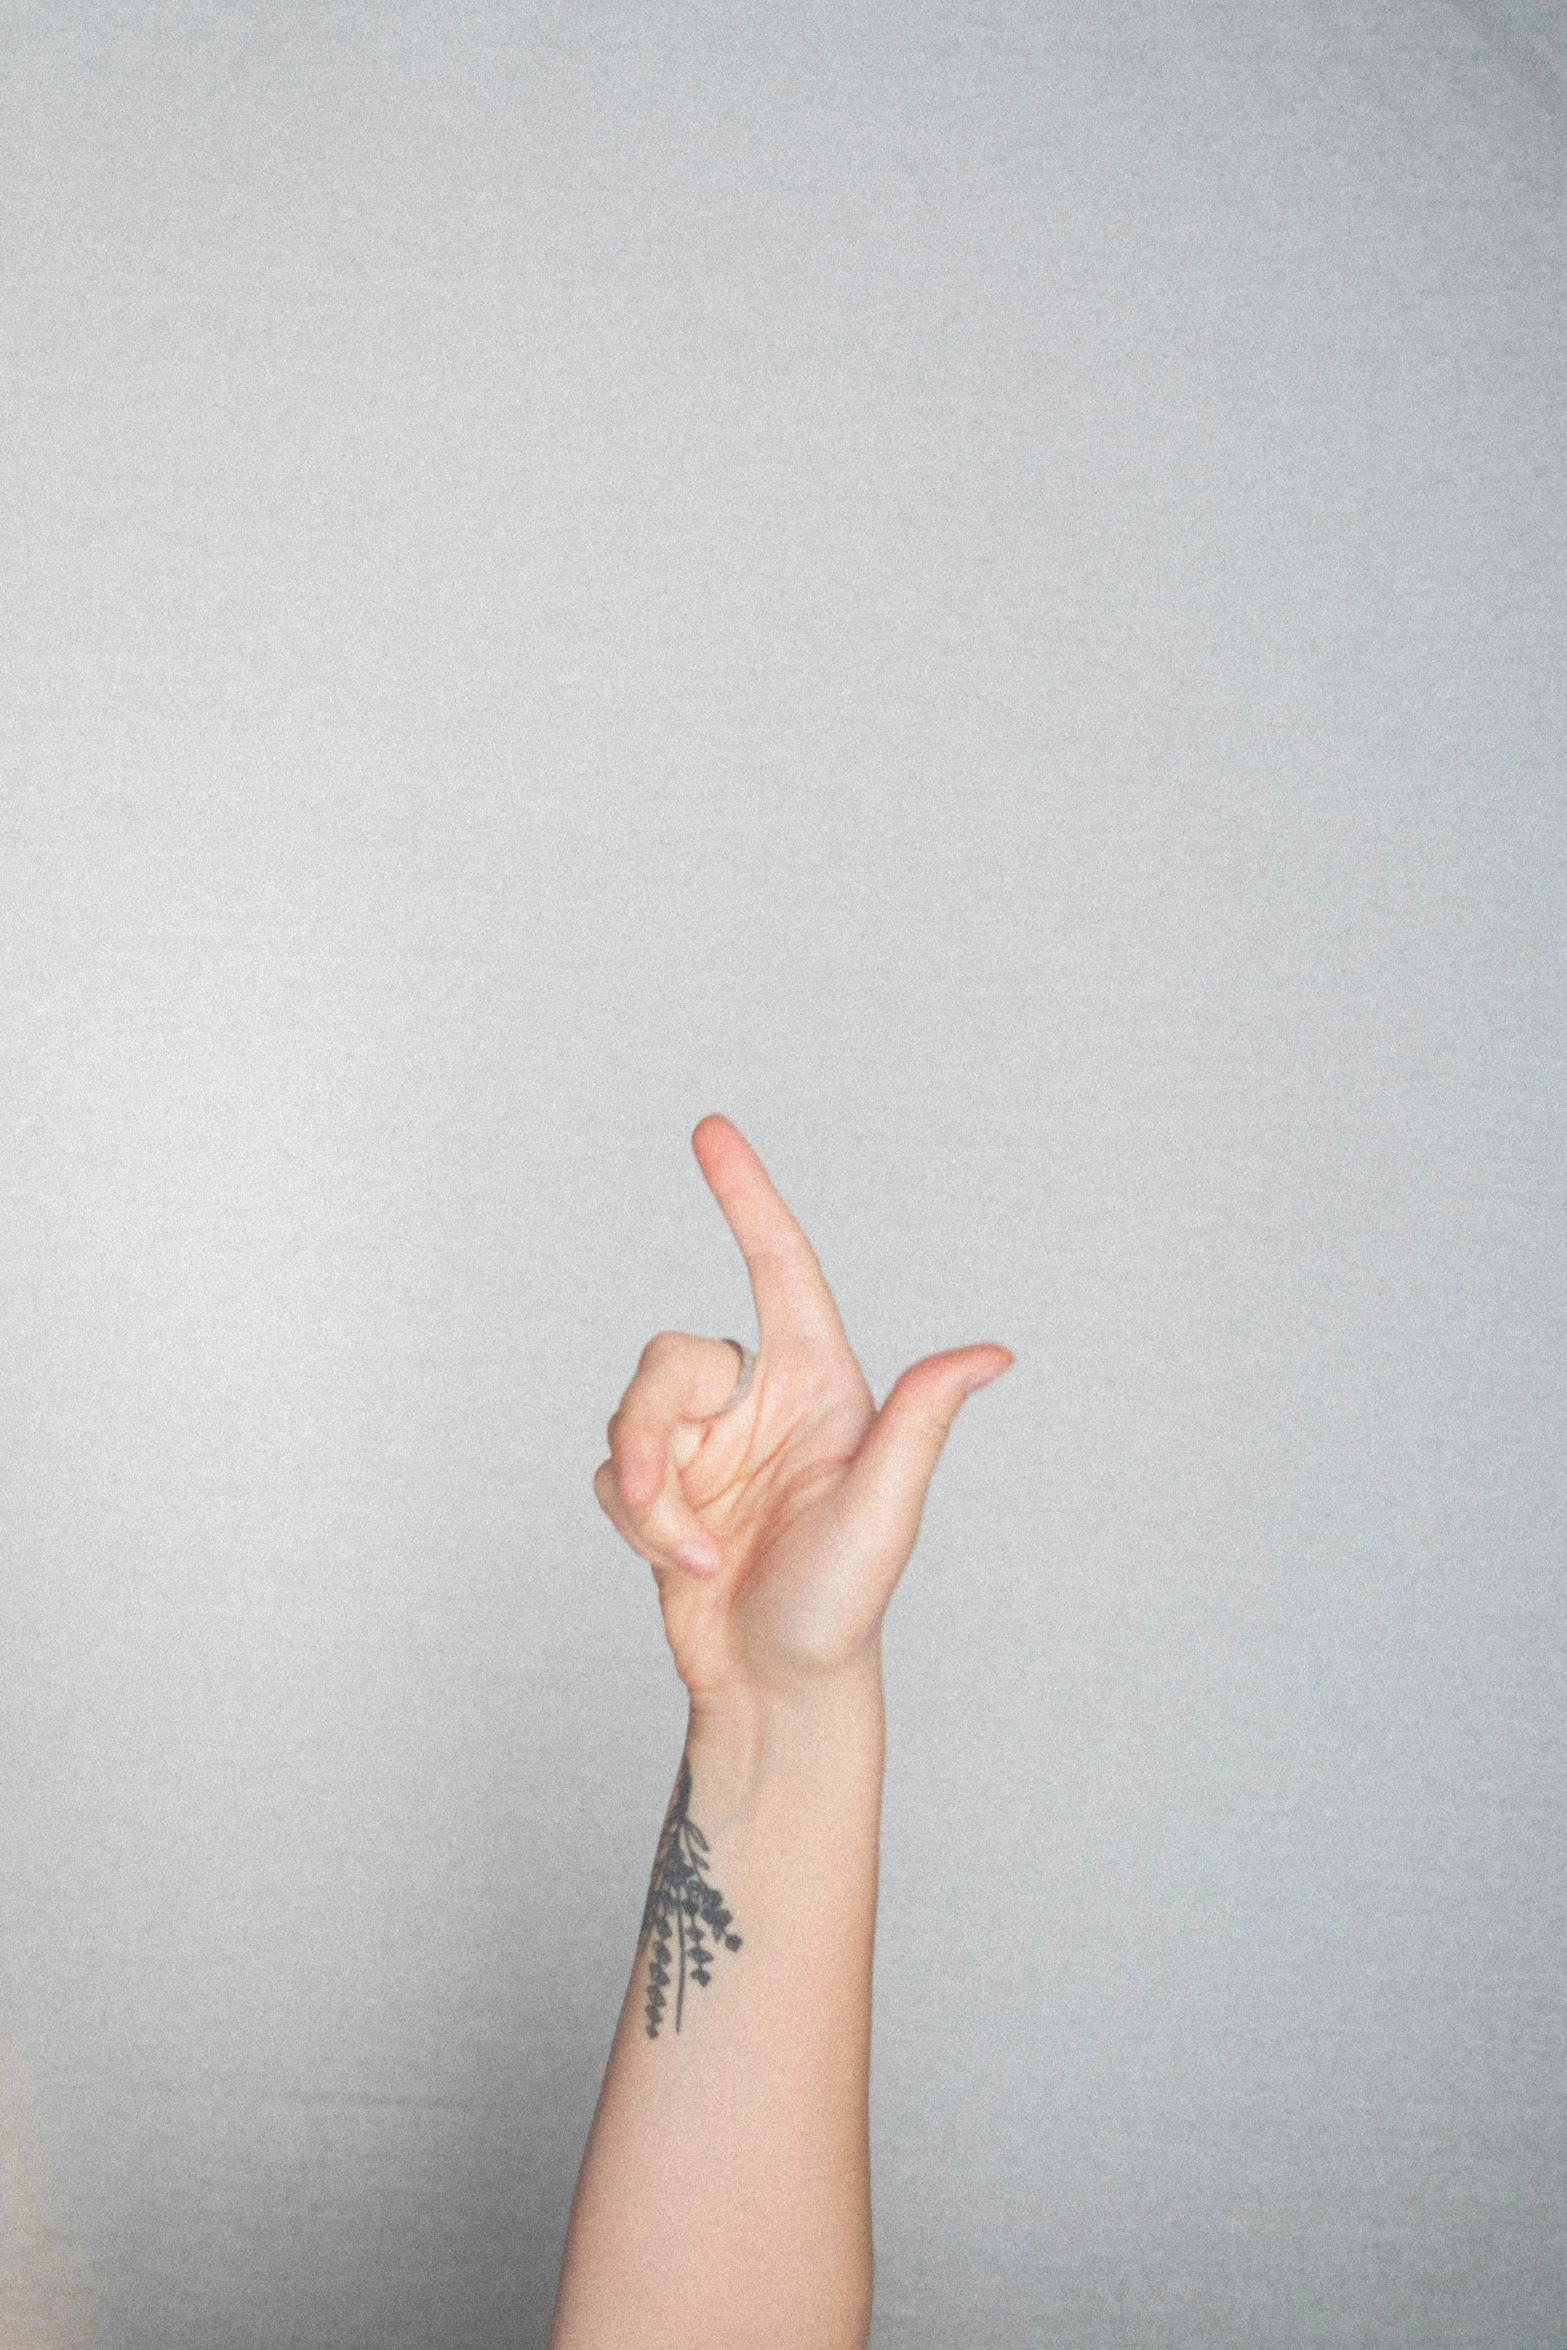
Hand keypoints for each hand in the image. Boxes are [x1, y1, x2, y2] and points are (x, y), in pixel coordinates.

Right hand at [592, 1115, 1012, 1708]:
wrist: (776, 1689)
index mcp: (819, 1383)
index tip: (711, 1129)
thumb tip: (993, 1353)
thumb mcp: (885, 1511)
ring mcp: (707, 1445)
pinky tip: (681, 1564)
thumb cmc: (844, 1605)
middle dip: (650, 1428)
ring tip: (696, 1556)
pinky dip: (636, 1521)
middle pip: (669, 1355)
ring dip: (648, 1493)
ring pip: (630, 1414)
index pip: (778, 1265)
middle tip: (671, 1505)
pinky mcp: (663, 1490)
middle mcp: (760, 1400)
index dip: (746, 1194)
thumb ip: (920, 1421)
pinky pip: (609, 1472)